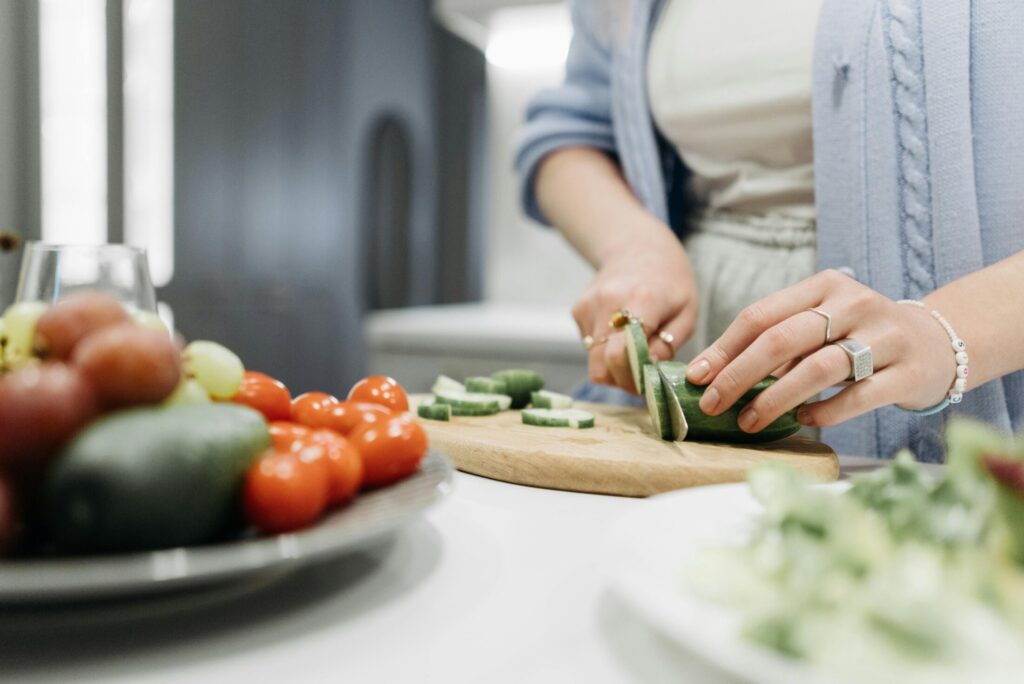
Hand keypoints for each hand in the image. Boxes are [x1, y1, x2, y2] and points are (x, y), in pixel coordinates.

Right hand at [572, 230, 697, 393]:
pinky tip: (621, 332)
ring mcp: (588, 305)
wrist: (638, 246)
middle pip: (600, 365)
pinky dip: (605, 348)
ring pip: (593, 360)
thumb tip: (648, 374)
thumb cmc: (670, 282)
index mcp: (641, 301)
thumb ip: (667, 346)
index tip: (648, 385)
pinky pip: (589, 345)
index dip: (632, 379)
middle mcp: (607, 302)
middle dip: (621, 381)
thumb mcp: (686, 312)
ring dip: (613, 366)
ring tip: (635, 351)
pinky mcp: (577, 310)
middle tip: (641, 380)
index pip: (621, 354)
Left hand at [684, 269, 955, 431]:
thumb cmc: (860, 336)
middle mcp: (854, 304)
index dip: (723, 348)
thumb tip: (716, 375)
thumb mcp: (821, 324)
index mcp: (824, 286)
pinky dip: (825, 411)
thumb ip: (778, 342)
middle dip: (738, 375)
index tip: (696, 377)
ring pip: (818, 368)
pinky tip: (803, 420)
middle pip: (782, 339)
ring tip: (748, 421)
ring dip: (775, 399)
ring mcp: (884, 336)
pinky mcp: (907, 372)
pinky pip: (858, 395)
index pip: (761, 315)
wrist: (938, 343)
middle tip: (712, 404)